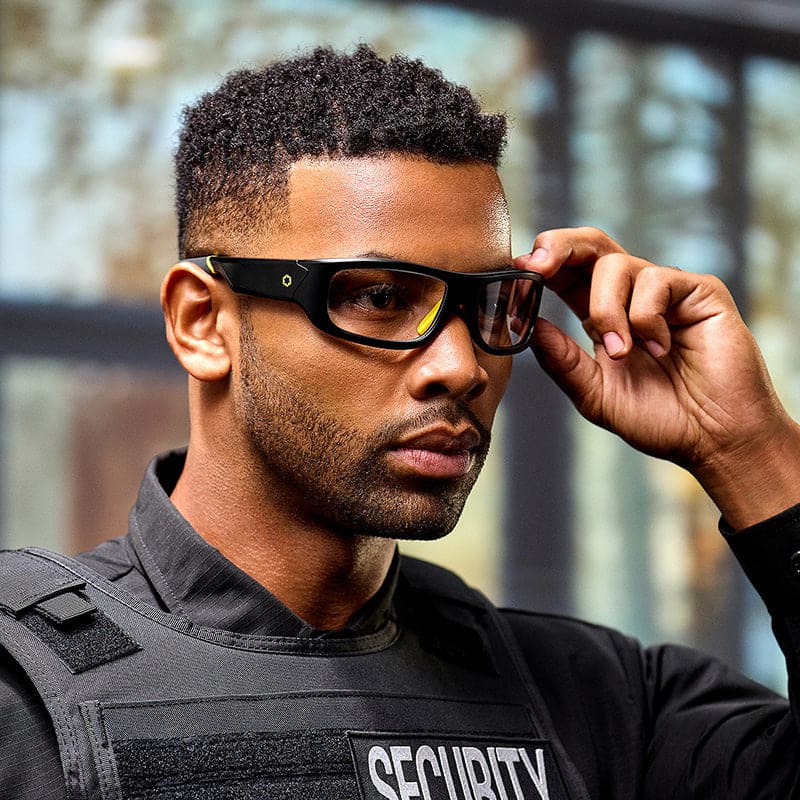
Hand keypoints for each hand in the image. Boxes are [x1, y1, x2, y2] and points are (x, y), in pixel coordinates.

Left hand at [515, 227, 799, 527]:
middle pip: (590, 245)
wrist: (713, 440)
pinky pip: (655, 281)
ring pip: (616, 265)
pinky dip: (645, 317)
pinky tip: (660, 348)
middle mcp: (632, 296)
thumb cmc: (659, 419)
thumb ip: (562, 361)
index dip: (539, 267)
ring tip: (623, 353)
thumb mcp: (594, 394)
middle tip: (537, 268)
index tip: (516, 274)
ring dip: (606, 311)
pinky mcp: (699, 292)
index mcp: (602, 315)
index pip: (566, 273)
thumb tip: (527, 325)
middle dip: (558, 247)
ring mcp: (666, 291)